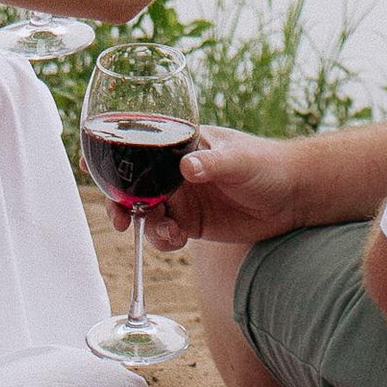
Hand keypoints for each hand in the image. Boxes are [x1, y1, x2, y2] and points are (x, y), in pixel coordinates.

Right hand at [128, 125, 299, 252]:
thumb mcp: (240, 160)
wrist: (292, 196)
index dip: (118, 161)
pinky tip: (178, 239)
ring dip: (147, 226)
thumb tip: (187, 168)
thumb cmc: (267, 165)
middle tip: (122, 221)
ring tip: (169, 233)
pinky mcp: (193, 223)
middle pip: (137, 187)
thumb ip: (213, 164)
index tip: (94, 172)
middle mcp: (176, 172)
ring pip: (148, 214)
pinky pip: (167, 234)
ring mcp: (184, 198)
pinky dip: (164, 240)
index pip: (143, 150)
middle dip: (122, 204)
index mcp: (184, 146)